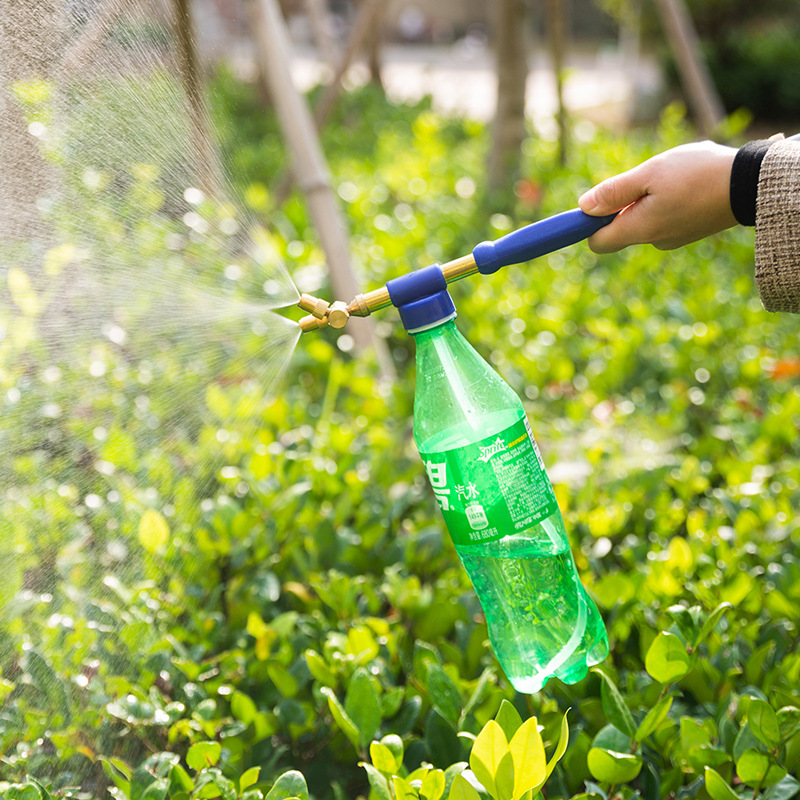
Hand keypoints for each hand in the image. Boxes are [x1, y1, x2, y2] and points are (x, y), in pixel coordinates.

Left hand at [578, 141, 738, 252]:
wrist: (751, 184)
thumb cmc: (699, 174)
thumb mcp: (651, 173)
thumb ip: (615, 191)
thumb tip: (583, 207)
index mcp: (640, 230)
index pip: (598, 242)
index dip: (588, 224)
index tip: (595, 203)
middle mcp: (653, 241)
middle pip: (619, 228)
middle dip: (622, 205)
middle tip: (644, 180)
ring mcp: (672, 238)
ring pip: (642, 219)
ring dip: (645, 199)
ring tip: (672, 179)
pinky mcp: (687, 231)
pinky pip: (662, 217)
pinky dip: (664, 201)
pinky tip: (685, 185)